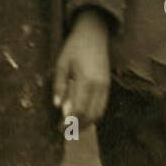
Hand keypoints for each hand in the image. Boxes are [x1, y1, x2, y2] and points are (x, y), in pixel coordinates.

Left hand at [53, 9, 110, 127]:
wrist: (93, 34)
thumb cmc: (74, 47)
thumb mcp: (61, 63)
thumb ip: (59, 85)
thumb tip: (57, 106)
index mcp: (86, 81)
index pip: (79, 110)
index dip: (69, 122)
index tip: (59, 128)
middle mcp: (99, 86)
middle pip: (90, 115)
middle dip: (78, 126)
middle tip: (65, 130)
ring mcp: (105, 86)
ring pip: (98, 113)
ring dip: (87, 123)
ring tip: (73, 126)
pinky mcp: (108, 85)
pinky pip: (102, 106)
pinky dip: (93, 115)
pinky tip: (83, 115)